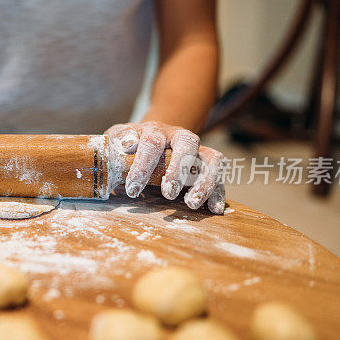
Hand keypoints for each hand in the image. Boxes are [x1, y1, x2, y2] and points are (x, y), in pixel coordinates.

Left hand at [104, 121, 225, 213]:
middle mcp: (179, 136)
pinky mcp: (208, 164)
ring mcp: (197, 149)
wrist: (151, 138)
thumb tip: (128, 144)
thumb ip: (119, 139)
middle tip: (168, 193)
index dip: (143, 166)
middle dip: (179, 170)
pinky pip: (220, 175)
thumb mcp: (118, 138)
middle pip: (188, 144)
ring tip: (192, 203)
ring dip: (205, 181)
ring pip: (211, 159)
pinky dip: (219, 192)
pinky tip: (214, 209)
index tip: (132, 189)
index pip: (152, 143)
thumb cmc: (130, 144)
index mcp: (155, 131)